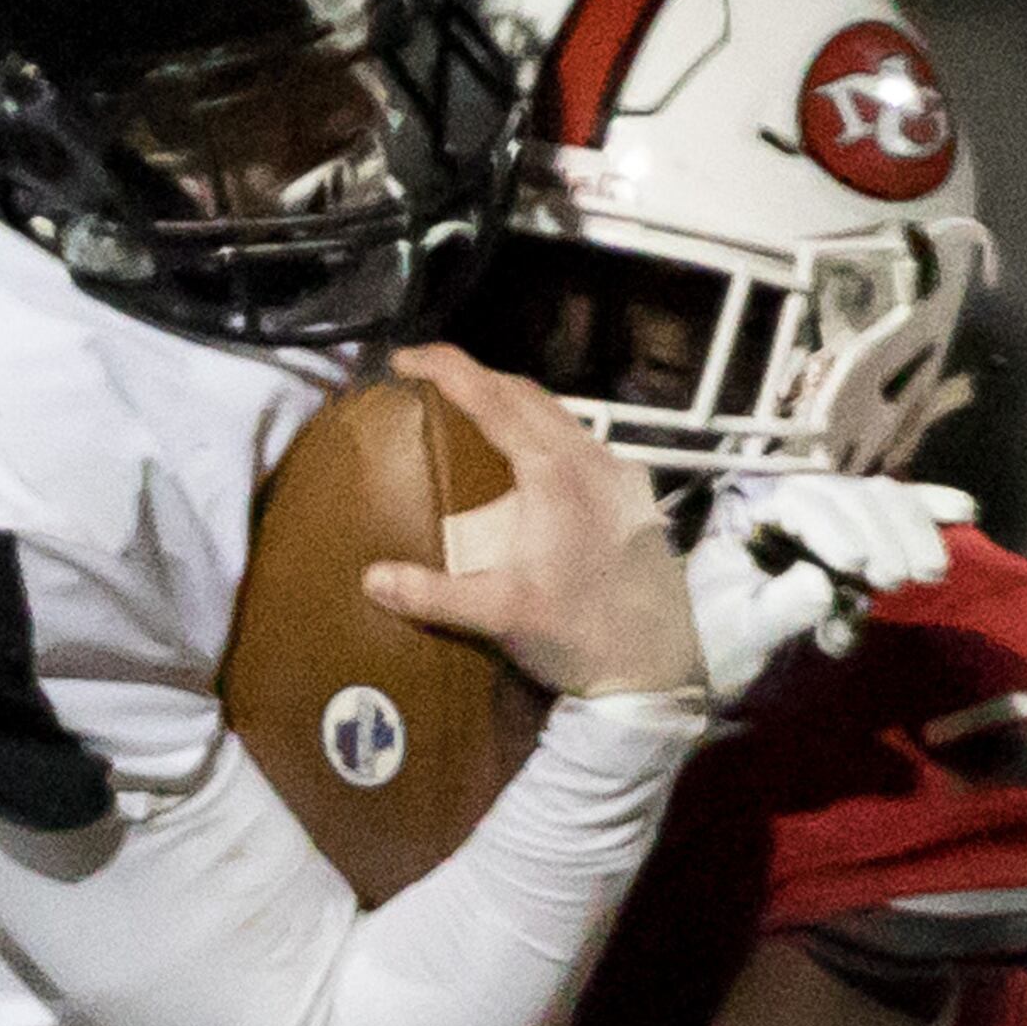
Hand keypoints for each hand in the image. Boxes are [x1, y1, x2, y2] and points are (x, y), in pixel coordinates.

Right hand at [361, 344, 704, 699]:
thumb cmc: (579, 635)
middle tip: (430, 383)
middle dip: (477, 379)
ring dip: (513, 404)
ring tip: (472, 414)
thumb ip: (432, 594)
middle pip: (527, 395)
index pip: (494, 398)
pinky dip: (544, 432)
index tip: (407, 357)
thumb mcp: (500, 615)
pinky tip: (528, 462)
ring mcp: (620, 475)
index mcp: (555, 473)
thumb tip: (371, 578)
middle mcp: (592, 460)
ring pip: (560, 416)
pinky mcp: (635, 496)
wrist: (656, 668)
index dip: (449, 368)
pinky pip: (582, 442)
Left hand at [690, 475, 977, 695]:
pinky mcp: (860, 534)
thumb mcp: (739, 635)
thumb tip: (822, 582)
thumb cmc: (722, 648)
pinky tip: (966, 510)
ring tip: (929, 572)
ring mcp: (830, 516)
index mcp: (751, 513)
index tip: (855, 566)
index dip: (832, 526)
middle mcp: (793, 502)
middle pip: (848, 495)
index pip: (799, 500)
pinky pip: (897, 512)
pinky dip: (931, 510)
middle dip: (881, 532)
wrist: (728, 667)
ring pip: (880, 499)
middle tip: (896, 581)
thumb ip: (776, 609)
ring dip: (912, 528)